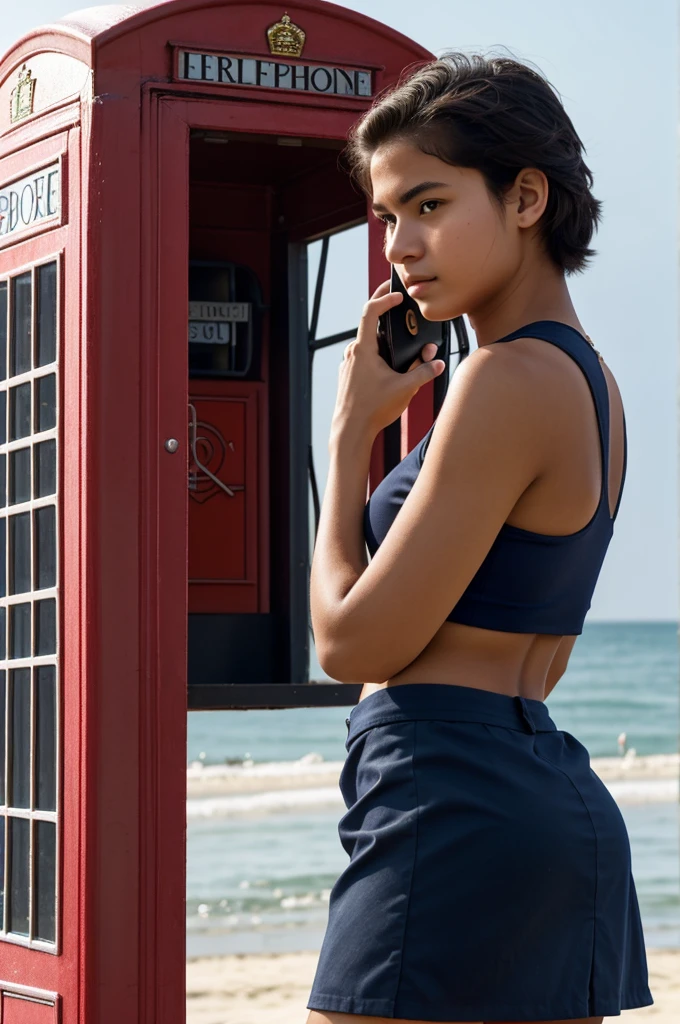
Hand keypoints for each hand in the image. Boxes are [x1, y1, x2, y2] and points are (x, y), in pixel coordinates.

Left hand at [330, 279, 445, 441]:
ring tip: (402, 348)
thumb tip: (438, 363)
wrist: (350, 430)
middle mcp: (353, 353)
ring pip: (369, 345)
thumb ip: (423, 373)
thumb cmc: (373, 409)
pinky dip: (378, 357)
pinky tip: (390, 368)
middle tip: (400, 308)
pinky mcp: (348, 375)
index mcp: (363, 350)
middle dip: (389, 320)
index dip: (384, 298)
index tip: (397, 295)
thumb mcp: (405, 389)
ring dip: (385, 343)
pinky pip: (364, 359)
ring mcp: (348, 364)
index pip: (370, 312)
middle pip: (371, 327)